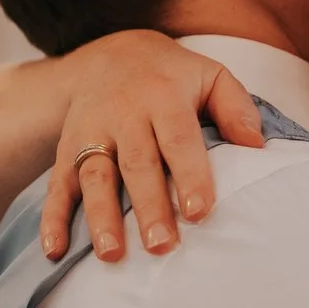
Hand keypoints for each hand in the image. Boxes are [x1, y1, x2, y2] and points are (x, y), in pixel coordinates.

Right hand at [38, 31, 267, 262]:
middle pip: (136, 164)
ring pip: (93, 175)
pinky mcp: (66, 148)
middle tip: (162, 245)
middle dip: (148, 206)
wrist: (112, 53)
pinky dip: (52, 218)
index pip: (178, 139)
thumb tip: (256, 146)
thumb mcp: (211, 75)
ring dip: (100, 216)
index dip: (189, 175)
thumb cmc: (173, 76)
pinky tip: (54, 250)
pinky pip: (56, 184)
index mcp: (163, 97)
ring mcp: (90, 132)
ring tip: (111, 254)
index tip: (199, 212)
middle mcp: (123, 114)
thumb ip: (236, 108)